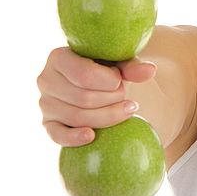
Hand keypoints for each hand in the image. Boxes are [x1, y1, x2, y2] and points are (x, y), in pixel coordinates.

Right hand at [36, 47, 156, 146]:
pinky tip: (91, 136)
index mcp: (58, 57)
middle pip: (83, 98)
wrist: (96, 84)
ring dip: (107, 116)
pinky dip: (74, 138)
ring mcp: (45, 104)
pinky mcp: (48, 124)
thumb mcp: (118, 63)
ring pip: (77, 117)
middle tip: (125, 96)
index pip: (84, 75)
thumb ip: (132, 66)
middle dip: (112, 99)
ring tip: (126, 110)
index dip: (109, 82)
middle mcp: (45, 80)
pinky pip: (58, 135)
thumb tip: (150, 71)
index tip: (121, 81)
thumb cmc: (106, 69)